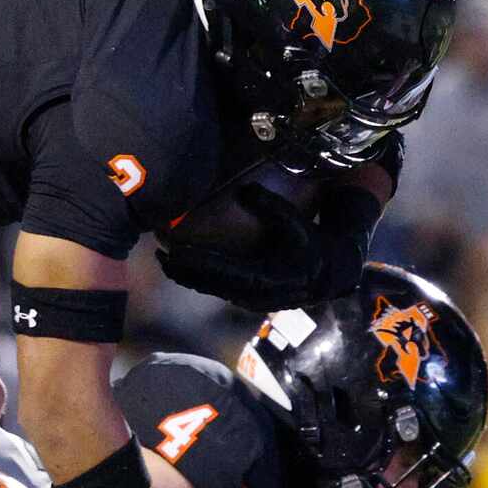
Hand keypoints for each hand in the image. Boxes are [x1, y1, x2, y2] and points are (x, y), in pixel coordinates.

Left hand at [153, 183, 370, 310]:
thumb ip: (270, 206)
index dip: (196, 261)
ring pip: (211, 289)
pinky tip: (184, 269)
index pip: (222, 269)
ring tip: (164, 261)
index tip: (173, 250)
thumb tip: (245, 188)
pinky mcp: (247, 298)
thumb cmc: (312, 244)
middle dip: (182, 270)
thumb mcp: (296, 223)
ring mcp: (249, 299)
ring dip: (187, 276)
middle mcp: (253, 293)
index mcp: (264, 276)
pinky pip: (217, 289)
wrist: (329, 274)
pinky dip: (199, 279)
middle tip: (158, 255)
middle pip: (209, 283)